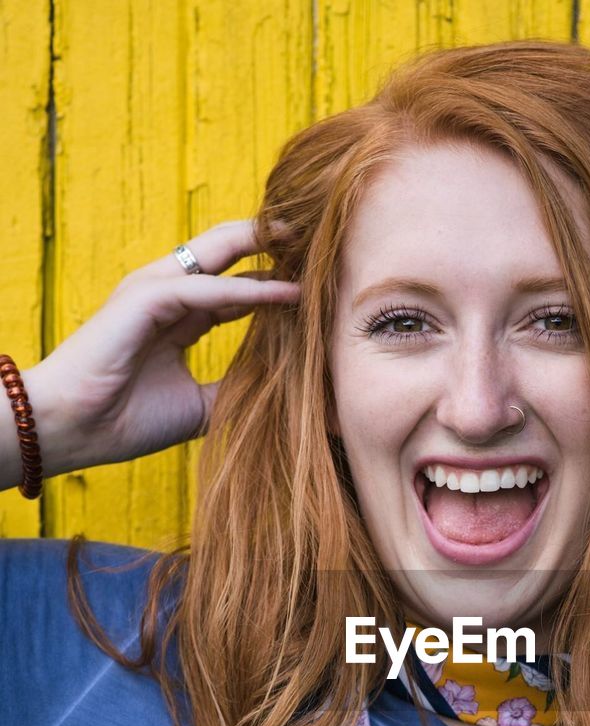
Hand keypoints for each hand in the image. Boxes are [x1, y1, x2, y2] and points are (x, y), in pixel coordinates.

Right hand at [24, 219, 300, 471]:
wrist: (73, 431)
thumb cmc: (125, 421)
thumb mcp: (198, 405)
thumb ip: (233, 389)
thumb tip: (280, 397)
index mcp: (178, 316)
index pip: (233, 285)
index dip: (273, 278)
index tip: (319, 278)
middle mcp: (167, 294)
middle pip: (225, 252)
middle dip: (268, 241)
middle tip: (316, 234)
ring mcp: (152, 291)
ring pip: (216, 254)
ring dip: (262, 248)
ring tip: (307, 243)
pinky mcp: (142, 299)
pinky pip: (204, 288)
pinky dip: (246, 290)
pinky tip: (284, 293)